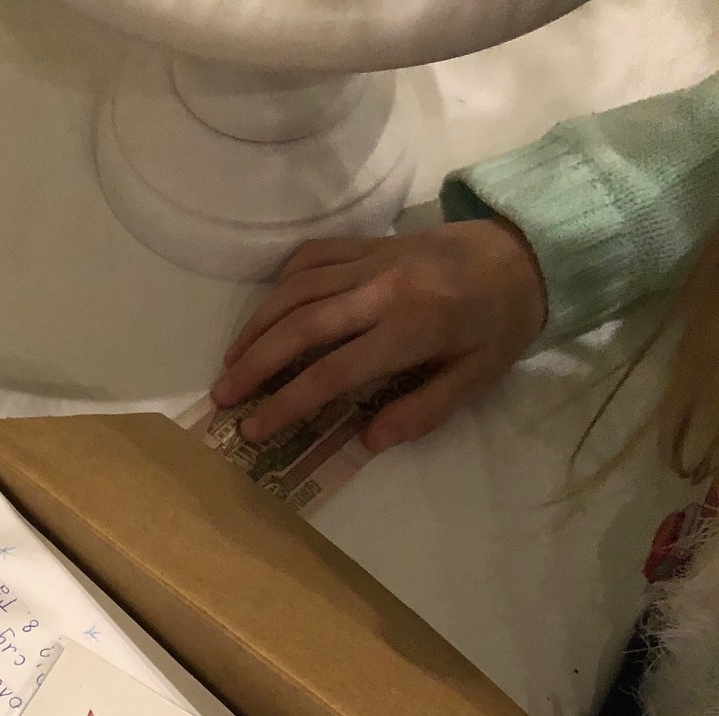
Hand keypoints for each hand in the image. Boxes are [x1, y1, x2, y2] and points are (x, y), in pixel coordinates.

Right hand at [210, 219, 547, 450]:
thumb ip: (421, 412)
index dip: (288, 402)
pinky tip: (265, 315)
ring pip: (296, 288)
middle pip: (301, 325)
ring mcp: (372, 259)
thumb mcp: (475, 380)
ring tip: (231, 362)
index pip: (333, 370)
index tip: (256, 429)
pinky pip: (311, 257)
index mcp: (410, 328)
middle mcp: (382, 288)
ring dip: (256, 326)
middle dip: (255, 363)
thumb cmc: (499, 325)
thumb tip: (366, 440)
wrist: (526, 251)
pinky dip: (280, 285)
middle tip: (224, 396)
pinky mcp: (369, 241)